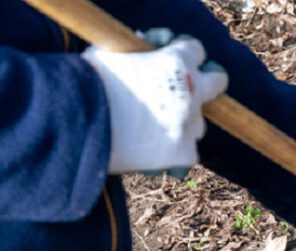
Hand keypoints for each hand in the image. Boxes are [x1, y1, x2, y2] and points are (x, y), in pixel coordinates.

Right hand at [82, 30, 227, 175]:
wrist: (75, 120)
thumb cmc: (85, 82)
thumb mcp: (111, 54)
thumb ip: (137, 51)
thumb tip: (148, 44)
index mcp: (176, 61)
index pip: (196, 51)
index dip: (185, 54)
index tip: (177, 59)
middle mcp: (191, 91)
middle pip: (217, 81)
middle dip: (208, 82)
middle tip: (192, 89)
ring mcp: (190, 123)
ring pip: (198, 124)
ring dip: (182, 124)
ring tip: (153, 131)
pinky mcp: (183, 153)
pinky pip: (186, 155)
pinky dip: (172, 156)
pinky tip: (151, 158)